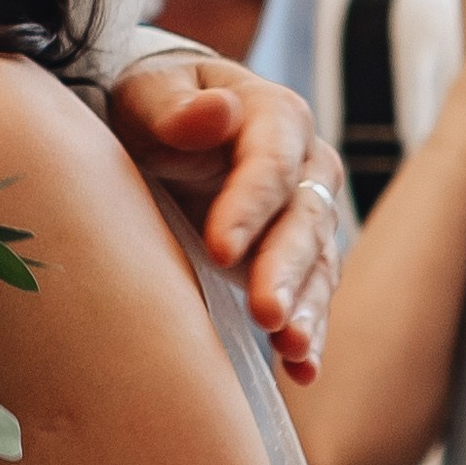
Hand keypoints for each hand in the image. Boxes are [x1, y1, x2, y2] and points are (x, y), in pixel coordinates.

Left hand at [105, 50, 338, 381]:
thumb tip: (216, 111)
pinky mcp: (295, 260)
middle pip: (303, 222)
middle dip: (285, 270)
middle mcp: (305, 169)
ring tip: (292, 347)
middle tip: (265, 312)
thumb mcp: (148, 93)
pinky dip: (308, 333)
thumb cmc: (153, 105)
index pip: (271, 166)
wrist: (158, 129)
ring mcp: (304, 218)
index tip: (220, 248)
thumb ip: (175, 106)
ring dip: (306, 309)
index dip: (248, 208)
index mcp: (275, 117)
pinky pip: (310, 298)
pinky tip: (300, 371)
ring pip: (316, 266)